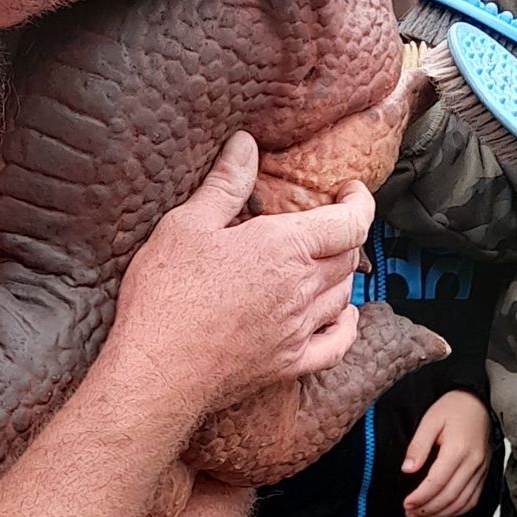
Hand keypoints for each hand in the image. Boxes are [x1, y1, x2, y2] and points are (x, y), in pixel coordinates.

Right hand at [109, 131, 373, 418]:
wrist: (156, 372)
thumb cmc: (166, 295)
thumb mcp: (186, 226)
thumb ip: (224, 185)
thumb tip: (246, 144)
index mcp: (283, 248)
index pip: (350, 221)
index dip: (360, 201)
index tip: (351, 189)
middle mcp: (301, 289)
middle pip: (349, 256)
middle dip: (347, 232)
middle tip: (329, 220)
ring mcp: (298, 330)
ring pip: (345, 296)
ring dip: (343, 273)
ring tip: (327, 259)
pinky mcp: (289, 364)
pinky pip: (337, 345)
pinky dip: (347, 325)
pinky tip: (342, 315)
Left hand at [402, 391, 492, 516]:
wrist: (477, 402)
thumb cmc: (453, 408)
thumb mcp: (430, 420)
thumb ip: (418, 445)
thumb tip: (407, 469)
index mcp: (458, 449)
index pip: (437, 482)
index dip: (420, 497)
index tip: (406, 504)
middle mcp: (473, 462)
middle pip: (449, 496)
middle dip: (428, 509)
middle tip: (410, 514)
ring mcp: (481, 470)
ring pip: (462, 502)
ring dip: (441, 514)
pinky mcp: (484, 473)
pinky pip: (472, 500)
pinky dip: (457, 510)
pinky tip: (442, 512)